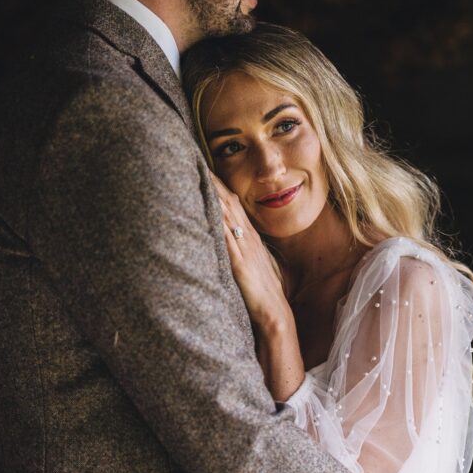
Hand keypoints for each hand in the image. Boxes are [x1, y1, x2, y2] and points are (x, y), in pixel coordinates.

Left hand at [211, 175, 290, 329]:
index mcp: (250, 237)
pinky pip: (226, 239)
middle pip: (229, 202)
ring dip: (214, 194)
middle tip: (198, 158)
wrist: (274, 314)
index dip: (220, 185)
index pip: (233, 204)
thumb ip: (243, 250)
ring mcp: (243, 249)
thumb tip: (232, 241)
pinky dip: (217, 222)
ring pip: (227, 215)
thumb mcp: (255, 264)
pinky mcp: (238, 264)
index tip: (206, 166)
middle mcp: (247, 238)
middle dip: (214, 180)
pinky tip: (209, 209)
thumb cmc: (263, 292)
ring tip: (200, 174)